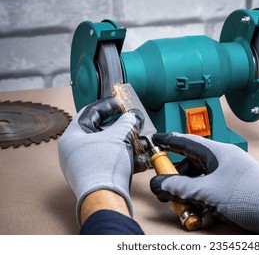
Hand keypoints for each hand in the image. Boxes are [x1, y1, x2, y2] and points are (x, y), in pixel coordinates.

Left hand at [58, 96, 145, 222]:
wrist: (106, 199)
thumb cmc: (104, 166)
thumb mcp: (118, 136)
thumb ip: (127, 122)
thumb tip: (133, 116)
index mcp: (73, 137)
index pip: (90, 112)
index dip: (108, 105)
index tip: (121, 102)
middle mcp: (77, 151)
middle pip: (103, 132)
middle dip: (124, 129)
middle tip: (135, 124)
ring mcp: (87, 166)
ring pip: (111, 148)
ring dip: (129, 144)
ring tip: (143, 143)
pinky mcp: (98, 177)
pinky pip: (114, 162)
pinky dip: (128, 159)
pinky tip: (142, 159)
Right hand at [150, 133, 258, 233]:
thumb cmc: (250, 196)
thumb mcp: (207, 192)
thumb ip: (179, 187)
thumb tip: (158, 183)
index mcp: (218, 152)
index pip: (187, 141)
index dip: (169, 140)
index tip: (155, 139)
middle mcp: (223, 160)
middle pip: (192, 164)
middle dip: (177, 179)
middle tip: (165, 190)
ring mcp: (229, 174)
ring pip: (201, 181)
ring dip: (191, 195)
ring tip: (187, 209)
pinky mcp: (234, 189)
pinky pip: (211, 191)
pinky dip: (204, 202)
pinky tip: (203, 215)